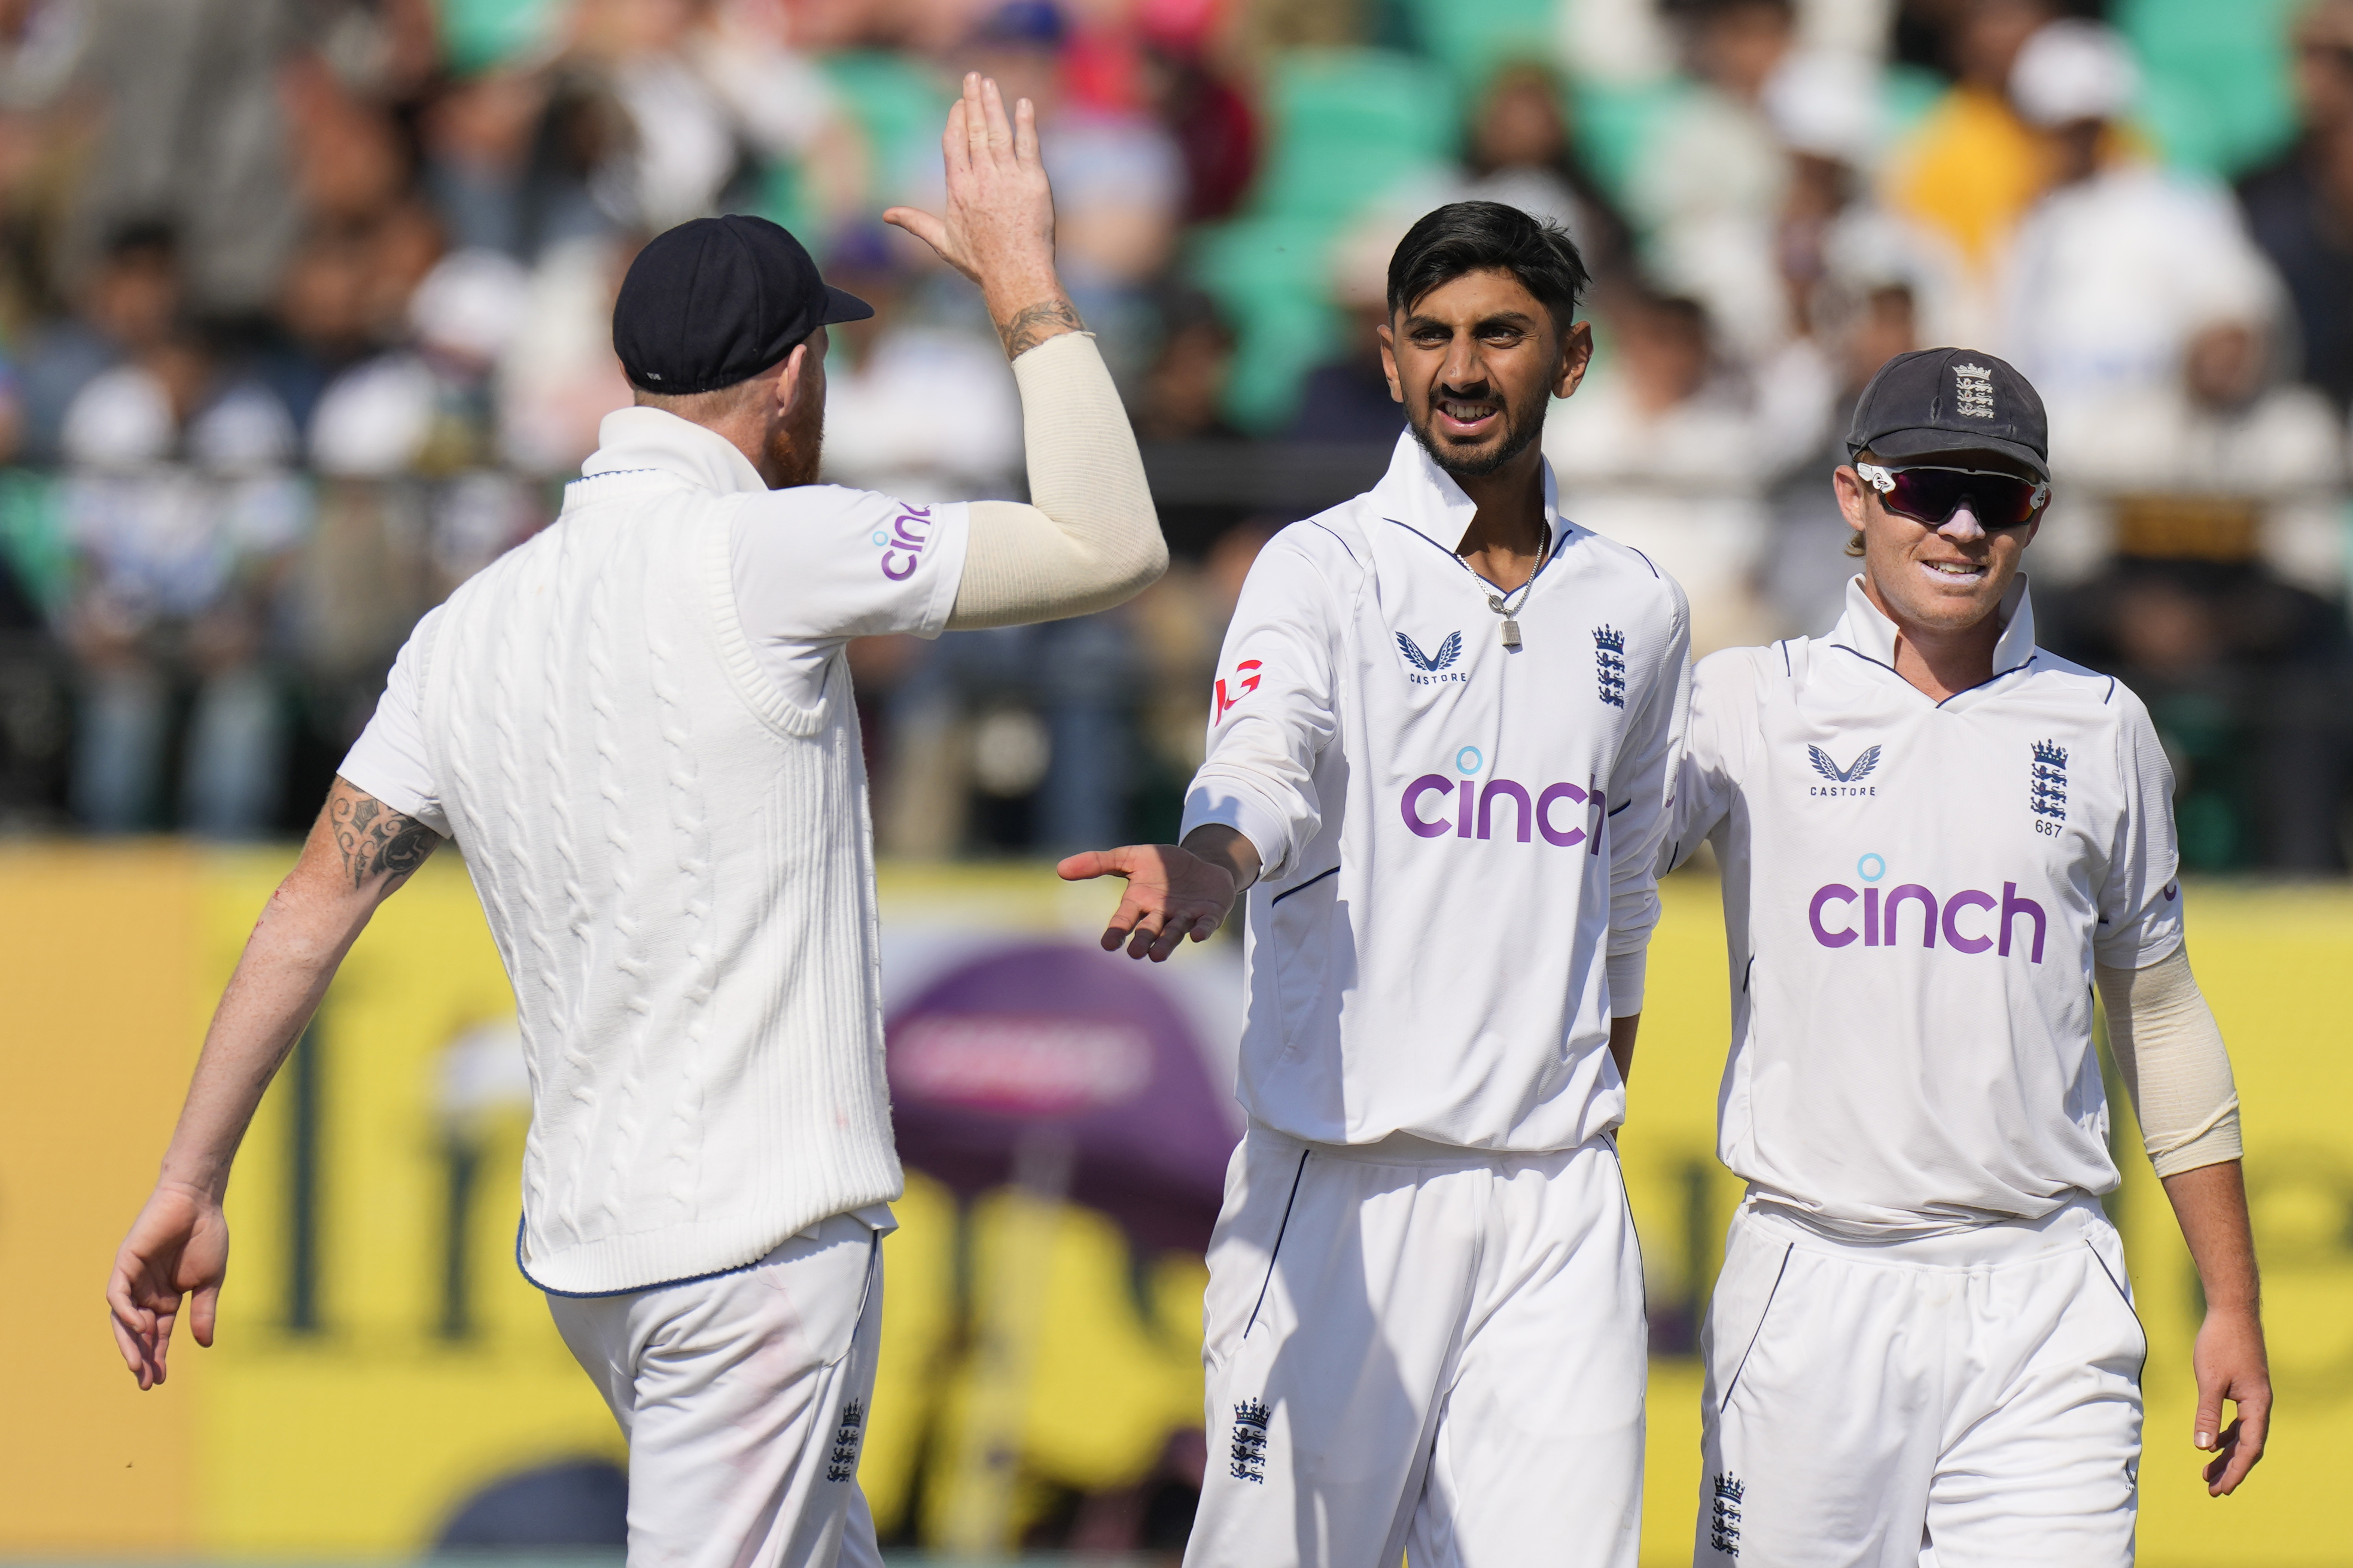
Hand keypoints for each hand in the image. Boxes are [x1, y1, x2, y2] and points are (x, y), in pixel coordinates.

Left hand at [106, 1182, 228, 1389]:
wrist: (200, 1202)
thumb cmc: (207, 1236)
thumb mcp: (209, 1282)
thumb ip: (203, 1312)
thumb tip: (204, 1344)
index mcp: (166, 1298)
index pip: (157, 1334)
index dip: (157, 1357)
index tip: (159, 1381)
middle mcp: (145, 1292)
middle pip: (138, 1332)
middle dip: (142, 1357)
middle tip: (147, 1382)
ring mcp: (132, 1278)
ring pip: (123, 1318)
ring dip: (129, 1343)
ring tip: (138, 1366)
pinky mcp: (124, 1264)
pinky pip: (118, 1295)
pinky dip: (127, 1312)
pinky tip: (142, 1326)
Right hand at [884, 72, 1078, 357]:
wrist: (1016, 274)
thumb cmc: (980, 263)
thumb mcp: (942, 242)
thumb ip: (915, 223)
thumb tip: (886, 216)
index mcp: (958, 188)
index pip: (954, 142)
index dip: (956, 118)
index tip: (960, 103)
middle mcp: (981, 177)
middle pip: (974, 129)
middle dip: (973, 100)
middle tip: (974, 77)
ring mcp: (1008, 177)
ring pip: (998, 131)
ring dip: (994, 104)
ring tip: (990, 83)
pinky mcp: (1034, 181)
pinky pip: (1028, 145)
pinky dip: (1025, 123)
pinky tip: (1023, 105)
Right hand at [1058, 843, 1240, 961]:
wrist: (1204, 864)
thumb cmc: (1163, 865)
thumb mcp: (1131, 857)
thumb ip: (1099, 863)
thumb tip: (1059, 869)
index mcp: (1140, 903)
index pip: (1124, 919)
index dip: (1117, 931)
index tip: (1108, 945)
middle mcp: (1161, 915)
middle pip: (1149, 931)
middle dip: (1142, 941)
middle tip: (1135, 953)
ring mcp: (1185, 917)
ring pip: (1174, 933)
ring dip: (1166, 944)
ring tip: (1156, 956)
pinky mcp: (1209, 915)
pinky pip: (1205, 925)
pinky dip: (1201, 931)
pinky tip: (1196, 936)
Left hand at [2190, 1304, 2269, 1494]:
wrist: (2232, 1312)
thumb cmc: (2221, 1343)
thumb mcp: (2209, 1381)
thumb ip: (2207, 1415)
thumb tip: (2202, 1449)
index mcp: (2257, 1405)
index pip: (2249, 1448)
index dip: (2236, 1471)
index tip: (2222, 1489)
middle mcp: (2260, 1404)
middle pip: (2247, 1446)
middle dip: (2230, 1469)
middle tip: (2213, 1490)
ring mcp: (2253, 1397)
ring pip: (2242, 1435)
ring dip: (2226, 1454)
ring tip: (2207, 1474)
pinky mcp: (2244, 1389)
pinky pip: (2238, 1421)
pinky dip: (2225, 1435)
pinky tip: (2212, 1445)